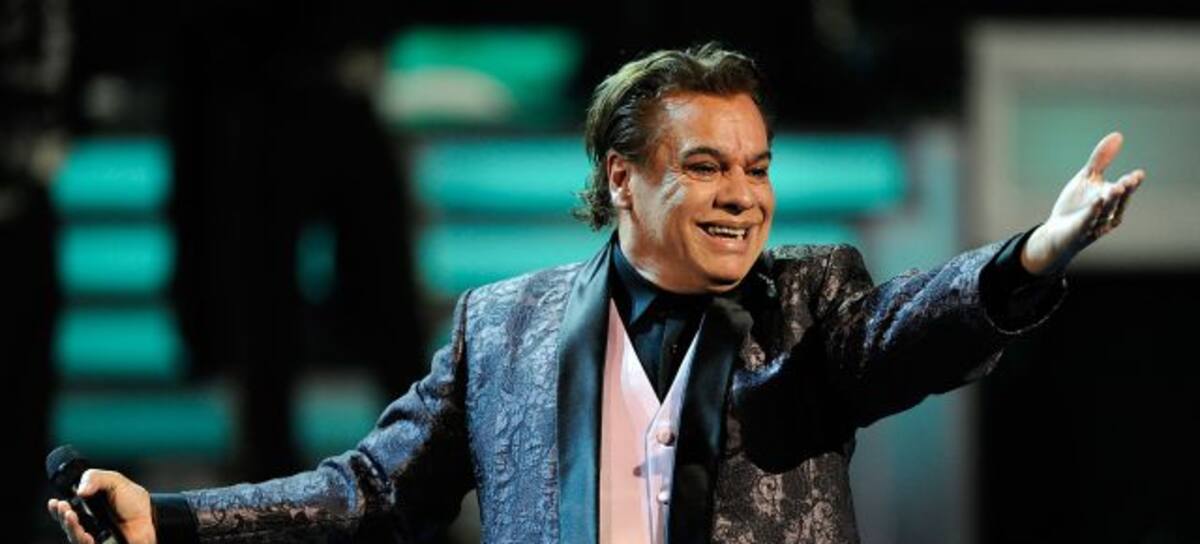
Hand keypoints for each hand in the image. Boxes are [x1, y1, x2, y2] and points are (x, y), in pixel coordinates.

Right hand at [47, 469, 156, 543]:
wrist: (151, 517)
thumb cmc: (133, 502)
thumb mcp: (115, 481)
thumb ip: (96, 478)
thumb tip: (80, 490)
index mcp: (87, 508)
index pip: (66, 510)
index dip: (57, 508)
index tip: (54, 502)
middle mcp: (87, 523)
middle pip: (67, 524)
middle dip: (61, 516)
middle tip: (63, 507)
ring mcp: (94, 536)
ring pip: (74, 536)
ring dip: (70, 527)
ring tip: (70, 516)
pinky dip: (83, 540)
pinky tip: (85, 535)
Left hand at [1021, 132, 1145, 275]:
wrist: (1056, 231)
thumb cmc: (1075, 205)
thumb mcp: (1086, 178)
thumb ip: (1101, 160)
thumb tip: (1118, 135)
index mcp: (1109, 198)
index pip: (1124, 190)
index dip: (1131, 183)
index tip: (1139, 174)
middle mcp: (1106, 212)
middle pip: (1117, 200)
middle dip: (1124, 191)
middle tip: (1130, 180)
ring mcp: (1094, 223)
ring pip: (1105, 211)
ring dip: (1111, 200)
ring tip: (1116, 187)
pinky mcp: (1079, 231)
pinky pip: (1088, 221)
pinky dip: (1092, 212)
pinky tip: (1096, 202)